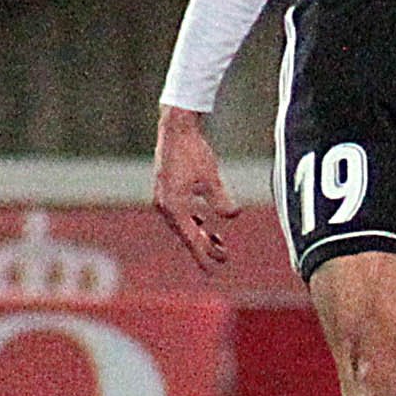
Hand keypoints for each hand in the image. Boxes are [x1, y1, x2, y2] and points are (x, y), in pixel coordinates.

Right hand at [153, 105, 238, 272]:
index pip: (193, 239)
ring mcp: (162, 199)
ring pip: (181, 226)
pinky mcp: (165, 191)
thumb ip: (221, 199)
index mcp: (174, 207)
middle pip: (186, 236)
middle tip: (224, 257)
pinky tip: (203, 222)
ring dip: (199, 235)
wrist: (176, 129)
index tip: (219, 266)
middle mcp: (164, 206)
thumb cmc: (194, 152)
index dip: (206, 255)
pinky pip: (178, 215)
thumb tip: (232, 216)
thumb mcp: (211, 177)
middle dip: (204, 248)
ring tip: (218, 242)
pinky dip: (192, 222)